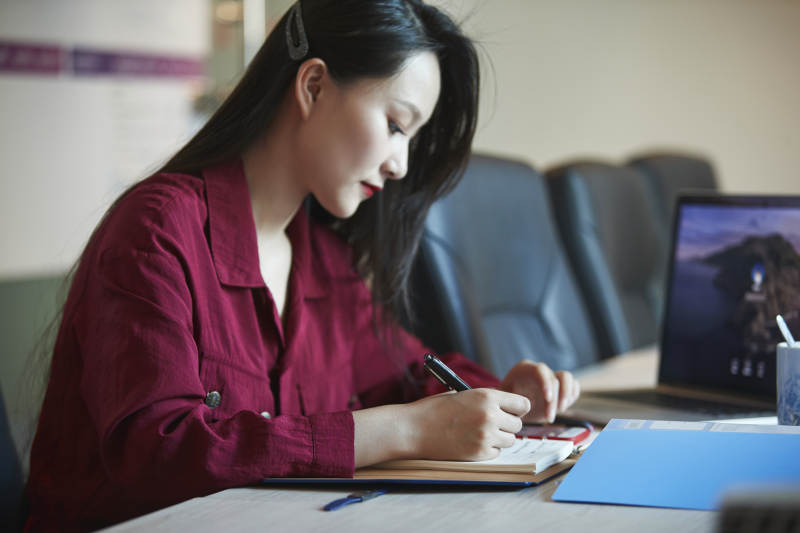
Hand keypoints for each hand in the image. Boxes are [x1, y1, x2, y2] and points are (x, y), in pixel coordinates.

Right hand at [404, 388, 529, 460]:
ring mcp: (486, 436)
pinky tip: (472, 442)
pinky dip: (488, 449)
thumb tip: (506, 407)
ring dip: (499, 438)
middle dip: (506, 424)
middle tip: (490, 423)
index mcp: (487, 396)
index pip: (522, 404)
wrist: (414, 429)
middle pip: (517, 424)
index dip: (516, 408)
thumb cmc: (434, 409)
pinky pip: (496, 453)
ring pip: (510, 440)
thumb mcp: (463, 394)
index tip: (510, 411)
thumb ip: (486, 399)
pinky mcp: (479, 453)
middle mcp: (490, 416)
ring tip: (479, 433)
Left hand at [499, 361, 580, 422]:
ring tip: (559, 412)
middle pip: (555, 378)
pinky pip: (574, 386)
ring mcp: (552, 378)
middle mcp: (540, 371)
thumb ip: (507, 399)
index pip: (540, 369)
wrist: (514, 407)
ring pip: (567, 378)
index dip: (546, 383)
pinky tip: (562, 408)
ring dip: (566, 397)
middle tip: (549, 417)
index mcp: (525, 369)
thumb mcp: (503, 399)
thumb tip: (511, 403)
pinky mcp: (562, 387)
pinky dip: (572, 397)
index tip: (548, 398)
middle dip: (554, 400)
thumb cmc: (506, 402)